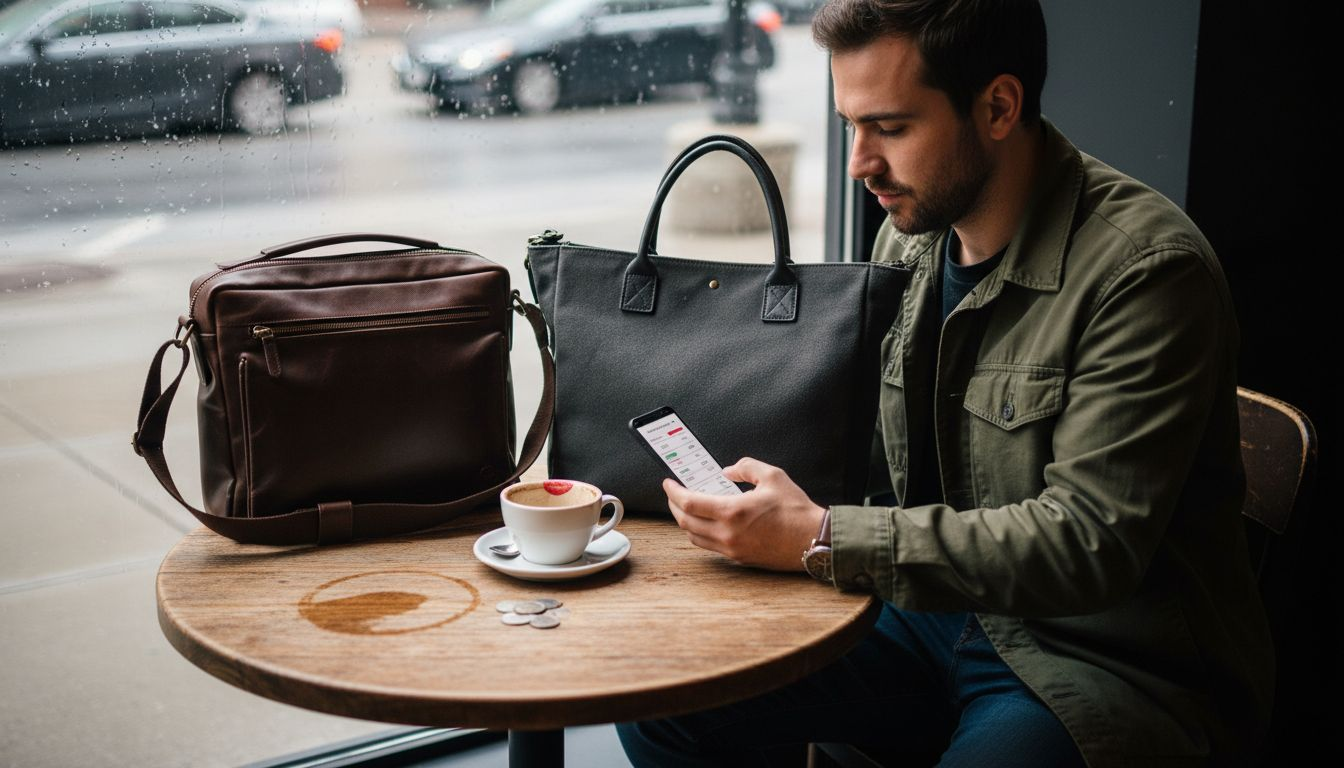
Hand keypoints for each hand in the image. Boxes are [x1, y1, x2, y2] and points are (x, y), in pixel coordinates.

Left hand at [662, 457, 825, 570]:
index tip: (668, 483)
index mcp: (732, 512)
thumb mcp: (773, 476)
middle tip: (674, 494)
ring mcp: (732, 549)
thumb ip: (746, 467)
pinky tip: (707, 523)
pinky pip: (709, 546)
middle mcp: (727, 534)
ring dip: (686, 521)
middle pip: (685, 522)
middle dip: (674, 506)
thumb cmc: (796, 510)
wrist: (814, 540)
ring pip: (694, 537)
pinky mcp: (739, 558)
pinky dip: (701, 533)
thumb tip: (728, 471)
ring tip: (688, 508)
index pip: (689, 503)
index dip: (673, 492)